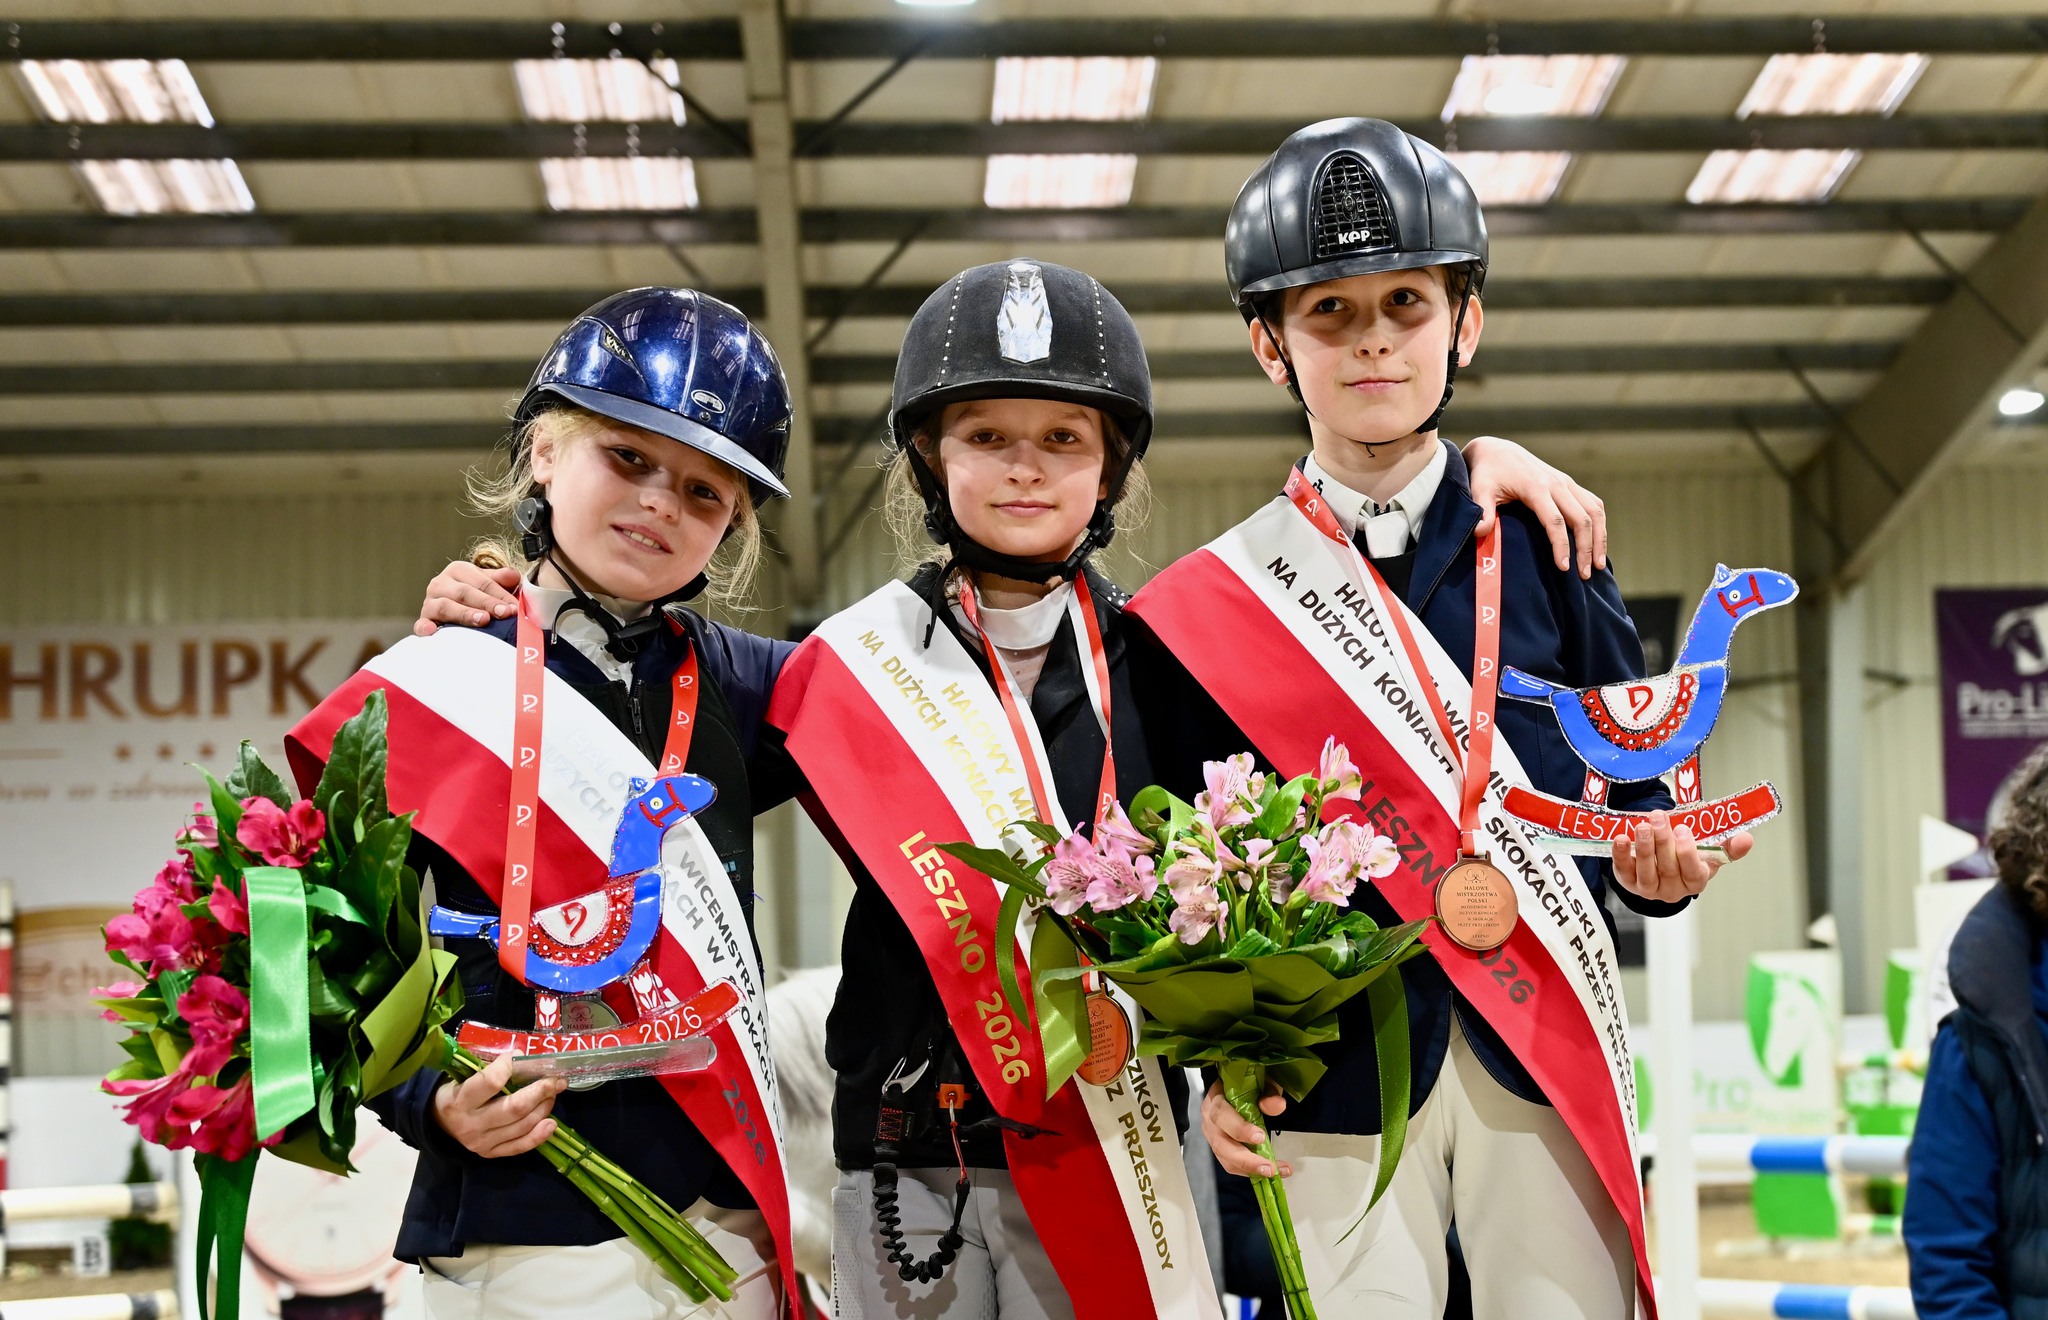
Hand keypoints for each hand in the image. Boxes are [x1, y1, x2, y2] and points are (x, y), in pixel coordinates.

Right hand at [415, 561, 521, 636]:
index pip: (482, 581)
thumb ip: (500, 579)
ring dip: (465, 614)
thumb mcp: (486, 583)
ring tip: (483, 620)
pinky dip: (425, 628)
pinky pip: (421, 625)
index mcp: (458, 570)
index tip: (514, 607)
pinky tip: (432, 631)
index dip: (499, 594)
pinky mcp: (423, 620)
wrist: (450, 606)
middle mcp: (440, 583)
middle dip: (486, 603)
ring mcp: (429, 602)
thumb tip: (514, 576)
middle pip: (464, 592)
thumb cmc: (474, 594)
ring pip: (446, 606)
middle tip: (504, 613)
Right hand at [430, 1052, 564, 1157]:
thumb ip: (490, 1069)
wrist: (439, 1122)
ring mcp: (482, 1142)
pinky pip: (520, 1146)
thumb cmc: (457, 1091)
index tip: (521, 1055)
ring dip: (544, 1108)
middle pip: (514, 1108)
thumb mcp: (464, 1076)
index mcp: (460, 1100)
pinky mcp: (490, 1154)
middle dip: (540, 1091)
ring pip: (522, 1126)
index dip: (510, 1066)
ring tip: (553, 1094)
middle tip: (556, 1080)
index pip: (491, 1082)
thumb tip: (523, 1056)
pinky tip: (551, 1123)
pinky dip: (539, 1136)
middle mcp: (471, 1124)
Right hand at [1201, 1079, 1292, 1178]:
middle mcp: (1210, 1120)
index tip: (1260, 1137)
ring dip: (1250, 1169)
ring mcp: (1213, 1136)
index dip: (1239, 1129)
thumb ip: (1268, 1092)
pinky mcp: (1220, 1148)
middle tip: (1269, 1167)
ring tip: (1273, 1172)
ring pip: (1225, 1159)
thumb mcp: (1260, 1082)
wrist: (1234, 1089)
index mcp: (1215, 1099)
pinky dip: (1250, 1171)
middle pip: (1221, 1144)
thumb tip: (1278, 1105)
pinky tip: (1268, 1172)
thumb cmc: (1246, 1085)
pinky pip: (1232, 1164)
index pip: (1221, 1115)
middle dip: (1246, 1160)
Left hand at [1461, 435, 1607, 578]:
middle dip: (1586, 548)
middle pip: (1581, 518)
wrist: (1497, 451)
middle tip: (1584, 575)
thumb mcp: (1479, 490)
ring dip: (1599, 538)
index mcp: (1535, 487)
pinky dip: (1599, 524)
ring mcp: (1566, 483)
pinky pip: (1593, 504)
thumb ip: (1482, 511)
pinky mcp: (1570, 484)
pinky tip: (1598, 543)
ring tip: (1598, 564)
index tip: (1563, 568)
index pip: (1555, 521)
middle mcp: (1557, 483)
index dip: (1561, 545)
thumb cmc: (1487, 473)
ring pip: (1594, 510)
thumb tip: (1479, 532)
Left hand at [1610, 810, 1751, 902]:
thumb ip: (1728, 847)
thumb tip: (1747, 838)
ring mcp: (1649, 889)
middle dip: (1662, 841)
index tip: (1683, 830)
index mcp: (1694, 881)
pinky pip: (1624, 870)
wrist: (1660, 871)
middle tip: (1658, 817)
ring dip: (1643, 847)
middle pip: (1667, 868)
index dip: (1687, 853)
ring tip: (1642, 826)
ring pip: (1646, 871)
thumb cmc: (1686, 859)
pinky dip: (1620, 855)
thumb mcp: (1709, 854)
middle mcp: (1672, 889)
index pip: (1693, 872)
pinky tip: (1620, 839)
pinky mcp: (1628, 882)